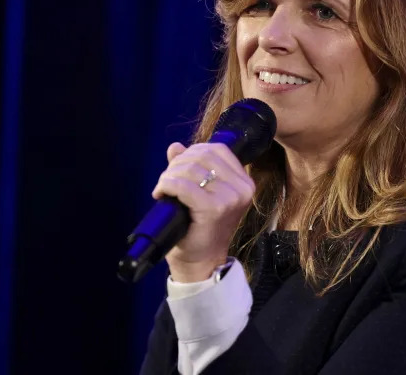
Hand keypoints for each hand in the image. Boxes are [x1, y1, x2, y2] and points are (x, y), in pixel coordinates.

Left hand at [151, 142, 254, 281]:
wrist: (201, 260)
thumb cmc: (200, 227)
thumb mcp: (199, 192)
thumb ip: (190, 167)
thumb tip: (175, 146)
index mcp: (244, 181)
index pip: (217, 149)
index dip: (192, 152)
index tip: (177, 167)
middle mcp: (243, 188)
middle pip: (203, 155)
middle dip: (178, 163)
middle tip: (166, 180)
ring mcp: (230, 198)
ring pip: (191, 169)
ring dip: (169, 175)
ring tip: (163, 189)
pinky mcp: (214, 208)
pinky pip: (184, 186)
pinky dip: (167, 186)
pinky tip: (161, 194)